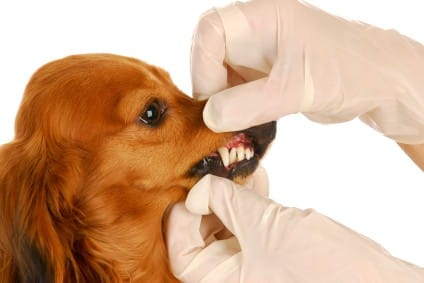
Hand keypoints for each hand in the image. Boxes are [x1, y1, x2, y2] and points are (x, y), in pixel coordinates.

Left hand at [166, 174, 423, 282]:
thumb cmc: (321, 267)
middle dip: (208, 203)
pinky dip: (251, 204)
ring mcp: (255, 266)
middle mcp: (235, 278)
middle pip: (202, 239)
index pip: (183, 254)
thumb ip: (227, 201)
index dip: (180, 220)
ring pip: (227, 229)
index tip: (187, 190)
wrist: (376, 281)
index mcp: (223, 282)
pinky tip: (259, 182)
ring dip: (231, 198)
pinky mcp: (274, 254)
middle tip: (214, 175)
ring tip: (241, 172)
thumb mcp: (264, 226)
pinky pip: (251, 228)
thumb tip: (200, 187)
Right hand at [191, 0, 423, 142]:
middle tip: (218, 119)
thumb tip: (211, 117)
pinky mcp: (263, 77)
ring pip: (220, 77)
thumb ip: (252, 102)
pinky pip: (236, 93)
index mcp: (264, 18)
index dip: (202, 64)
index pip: (211, 29)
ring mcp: (258, 55)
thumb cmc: (349, 70)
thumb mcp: (299, 87)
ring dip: (222, 104)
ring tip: (233, 127)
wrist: (377, 84)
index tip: (211, 99)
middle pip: (210, 55)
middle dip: (211, 88)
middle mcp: (256, 33)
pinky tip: (245, 126)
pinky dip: (235, 112)